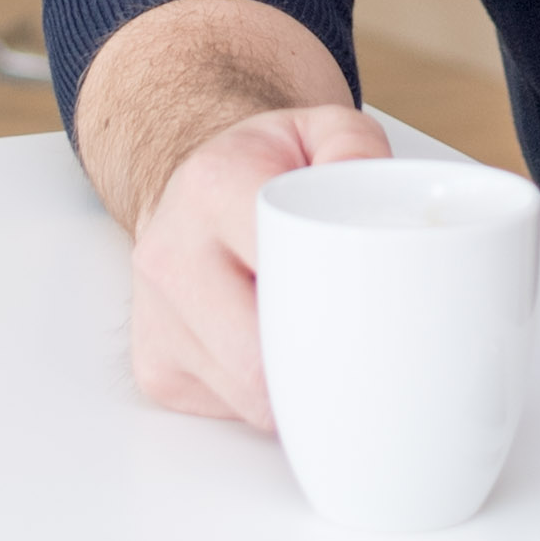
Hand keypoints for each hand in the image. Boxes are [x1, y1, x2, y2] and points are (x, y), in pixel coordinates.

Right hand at [127, 101, 390, 427]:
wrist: (188, 184)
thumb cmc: (263, 167)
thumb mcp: (321, 130)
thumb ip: (360, 151)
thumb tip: (385, 216)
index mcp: (213, 188)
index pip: (282, 273)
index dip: (336, 307)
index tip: (376, 314)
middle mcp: (170, 254)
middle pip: (259, 358)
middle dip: (322, 366)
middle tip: (369, 351)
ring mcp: (155, 319)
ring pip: (249, 398)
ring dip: (299, 389)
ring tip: (325, 345)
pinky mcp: (154, 365)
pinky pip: (230, 410)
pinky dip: (269, 397)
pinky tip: (279, 353)